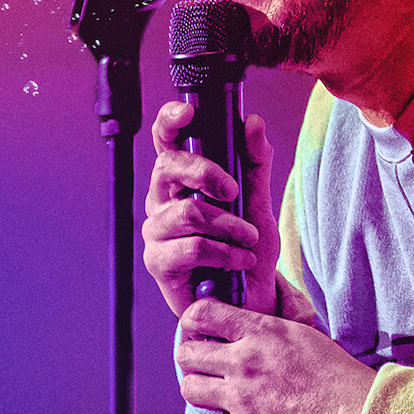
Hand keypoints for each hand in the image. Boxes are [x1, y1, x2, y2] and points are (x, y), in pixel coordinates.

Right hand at [142, 101, 277, 317]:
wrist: (249, 300)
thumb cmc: (246, 248)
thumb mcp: (258, 201)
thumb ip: (254, 162)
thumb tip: (252, 122)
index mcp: (180, 180)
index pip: (165, 141)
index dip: (170, 121)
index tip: (189, 113)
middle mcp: (161, 201)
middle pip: (168, 167)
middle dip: (206, 172)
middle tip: (234, 190)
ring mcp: (156, 232)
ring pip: (188, 212)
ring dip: (229, 226)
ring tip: (249, 240)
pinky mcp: (159, 263)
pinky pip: (193, 247)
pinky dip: (226, 253)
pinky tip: (240, 260)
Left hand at [176, 298, 376, 413]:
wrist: (357, 412)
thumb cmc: (336, 374)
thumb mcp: (301, 333)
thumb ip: (268, 327)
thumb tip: (250, 320)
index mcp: (259, 332)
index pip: (202, 312)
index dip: (193, 321)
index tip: (198, 330)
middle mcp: (244, 361)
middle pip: (186, 353)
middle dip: (191, 359)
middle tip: (205, 367)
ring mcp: (242, 396)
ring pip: (189, 389)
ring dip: (199, 392)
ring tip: (215, 395)